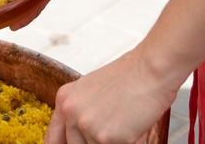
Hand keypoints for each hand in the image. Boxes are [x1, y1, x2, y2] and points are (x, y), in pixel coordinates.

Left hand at [45, 45, 186, 143]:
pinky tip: (135, 126)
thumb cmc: (131, 78)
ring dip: (114, 141)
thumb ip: (81, 114)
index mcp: (65, 100)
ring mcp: (86, 125)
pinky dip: (130, 143)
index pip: (53, 139)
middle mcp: (70, 112)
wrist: (152, 69)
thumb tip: (80, 138)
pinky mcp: (105, 138)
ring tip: (126, 123)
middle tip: (113, 129)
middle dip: (94, 142)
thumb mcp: (93, 91)